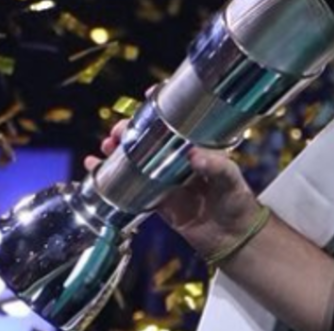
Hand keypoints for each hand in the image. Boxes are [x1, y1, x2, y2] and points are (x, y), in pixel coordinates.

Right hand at [84, 118, 262, 259]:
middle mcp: (179, 161)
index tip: (149, 96)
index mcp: (198, 148)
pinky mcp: (157, 201)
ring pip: (136, 160)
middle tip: (119, 130)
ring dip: (118, 150)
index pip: (177, 122)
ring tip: (107, 145)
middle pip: (149, 139)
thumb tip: (194, 155)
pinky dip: (112, 178)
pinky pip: (131, 187)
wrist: (234, 238)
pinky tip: (95, 169)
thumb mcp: (230, 179)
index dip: (161, 108)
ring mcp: (166, 180)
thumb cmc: (238, 202)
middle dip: (131, 130)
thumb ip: (214, 167)